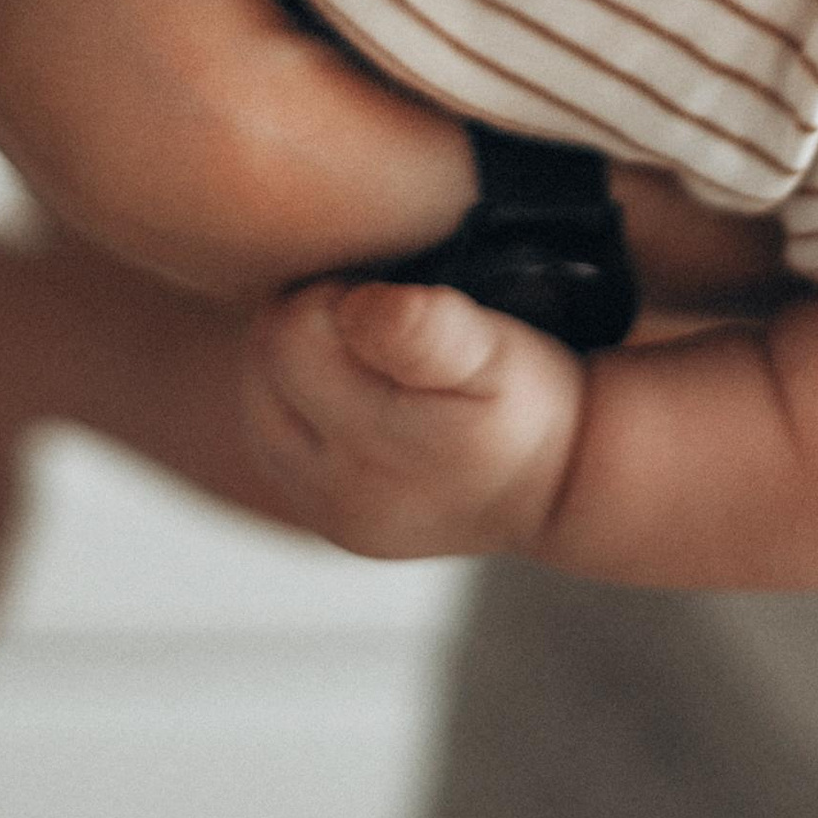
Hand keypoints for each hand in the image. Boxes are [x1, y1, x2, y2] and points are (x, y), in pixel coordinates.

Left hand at [242, 278, 586, 560]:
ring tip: (364, 357)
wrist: (558, 486)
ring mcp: (331, 516)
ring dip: (297, 364)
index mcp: (382, 447)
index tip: (387, 296)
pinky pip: (272, 439)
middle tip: (374, 322)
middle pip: (265, 363)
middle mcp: (345, 495)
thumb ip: (428, 331)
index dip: (333, 294)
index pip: (292, 333)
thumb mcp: (497, 351)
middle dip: (307, 326)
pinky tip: (350, 393)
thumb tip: (357, 308)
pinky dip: (298, 404)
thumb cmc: (527, 403)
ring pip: (259, 398)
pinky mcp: (326, 524)